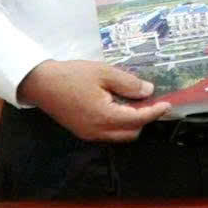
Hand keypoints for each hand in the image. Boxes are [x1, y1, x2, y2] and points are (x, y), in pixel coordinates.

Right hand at [18, 59, 171, 141]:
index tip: (167, 103)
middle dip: (144, 119)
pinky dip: (118, 123)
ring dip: (131, 122)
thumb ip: (128, 84)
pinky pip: (108, 133)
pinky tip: (117, 105)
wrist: (40, 83)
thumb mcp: (103, 72)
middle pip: (131, 133)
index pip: (138, 119)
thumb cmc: (72, 75)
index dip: (155, 112)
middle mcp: (98, 132)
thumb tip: (148, 91)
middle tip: (150, 100)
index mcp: (104, 117)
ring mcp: (89, 134)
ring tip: (134, 101)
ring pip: (120, 135)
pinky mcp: (82, 132)